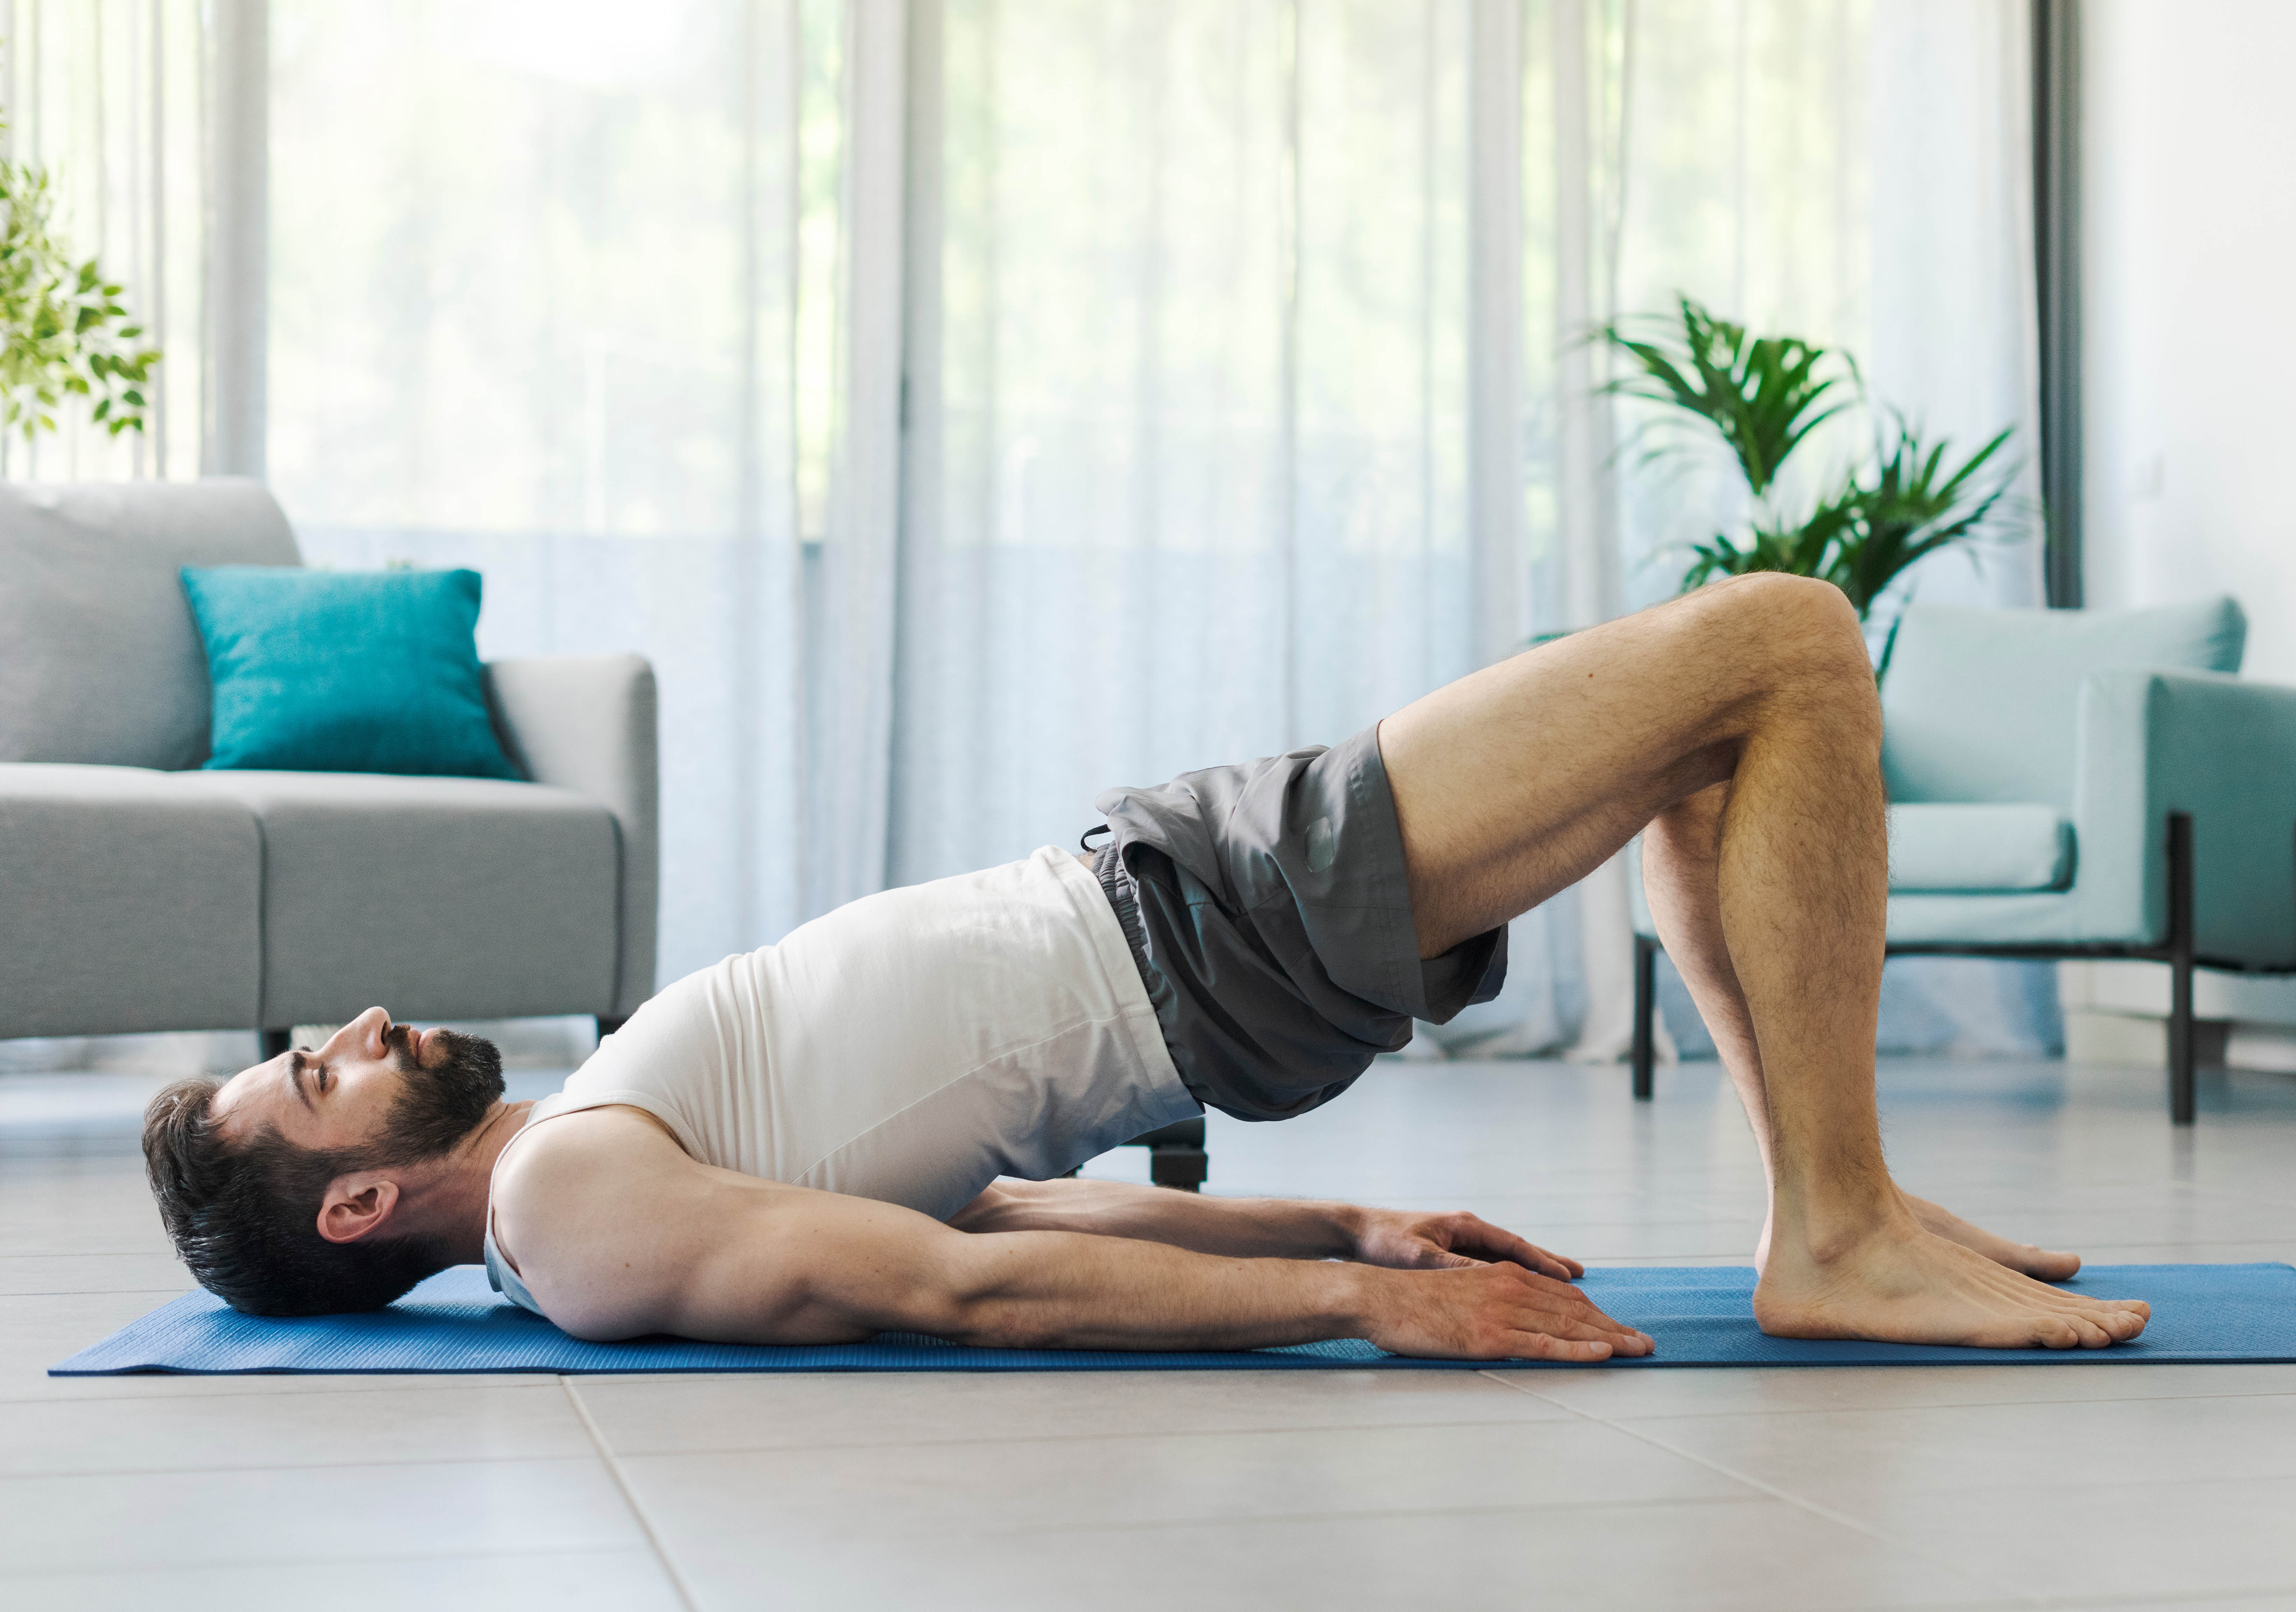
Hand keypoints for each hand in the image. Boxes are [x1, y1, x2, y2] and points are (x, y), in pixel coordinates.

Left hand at [1349, 1207, 1584, 1279]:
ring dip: (1534, 1272)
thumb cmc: (1384, 1242)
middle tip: (1581, 1278)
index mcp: (1465, 1227)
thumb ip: (1455, 1267)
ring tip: (1566, 1284)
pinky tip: (1524, 1291)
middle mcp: (1468, 1232)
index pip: (1513, 1245)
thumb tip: (1492, 1279)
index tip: (1569, 1277)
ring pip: (1507, 1261)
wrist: (1355, 1232)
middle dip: (1549, 1265)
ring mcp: (1462, 1243)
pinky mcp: (1452, 1256)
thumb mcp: (1419, 1256)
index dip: (1542, 1262)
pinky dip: (1511, 1279)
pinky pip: (1490, 1269)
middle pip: (1517, 1251)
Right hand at [1360, 1262, 1654, 1361]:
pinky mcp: (1490, 1336)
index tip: (1622, 1329)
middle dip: (1615, 1327)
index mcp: (1503, 1275)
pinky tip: (1604, 1354)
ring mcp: (1501, 1312)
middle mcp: (1509, 1288)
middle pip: (1575, 1310)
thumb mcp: (1462, 1291)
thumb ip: (1492, 1299)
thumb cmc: (1414, 1301)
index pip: (1564, 1297)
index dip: (1598, 1315)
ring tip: (1639, 1349)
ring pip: (1568, 1326)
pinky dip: (1578, 1351)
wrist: (1379, 1297)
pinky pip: (1544, 1345)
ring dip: (1610, 1339)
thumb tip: (1515, 1318)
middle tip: (1646, 1343)